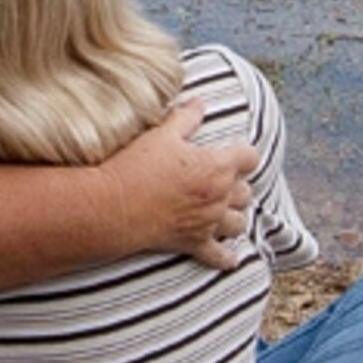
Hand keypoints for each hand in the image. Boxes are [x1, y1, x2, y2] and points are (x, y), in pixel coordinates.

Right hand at [112, 103, 254, 270]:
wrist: (113, 206)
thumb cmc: (136, 166)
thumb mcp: (161, 134)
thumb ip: (186, 117)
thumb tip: (199, 103)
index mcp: (216, 166)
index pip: (249, 157)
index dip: (242, 153)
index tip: (233, 152)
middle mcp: (219, 197)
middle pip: (246, 192)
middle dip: (236, 185)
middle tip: (222, 181)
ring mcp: (208, 223)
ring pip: (239, 223)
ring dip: (234, 216)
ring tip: (224, 211)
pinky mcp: (194, 244)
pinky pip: (220, 256)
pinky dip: (226, 258)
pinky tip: (230, 259)